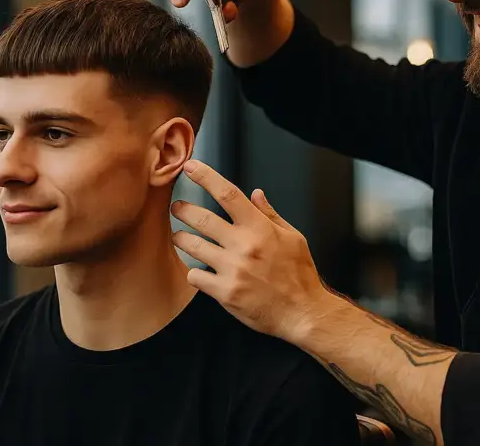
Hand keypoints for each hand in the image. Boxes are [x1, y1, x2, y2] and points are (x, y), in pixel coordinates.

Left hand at [170, 159, 334, 340]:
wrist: (302, 313)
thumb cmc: (299, 276)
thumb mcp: (293, 238)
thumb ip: (270, 215)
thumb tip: (256, 194)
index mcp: (260, 229)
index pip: (228, 194)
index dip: (206, 177)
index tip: (191, 167)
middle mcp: (244, 246)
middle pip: (202, 218)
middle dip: (183, 209)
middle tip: (177, 207)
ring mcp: (232, 269)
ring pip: (192, 246)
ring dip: (182, 239)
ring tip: (180, 237)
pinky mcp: (224, 292)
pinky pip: (195, 275)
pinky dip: (194, 272)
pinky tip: (199, 272)